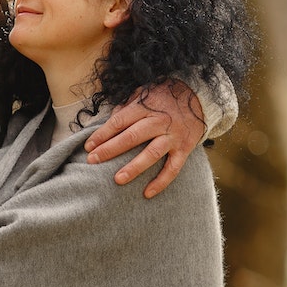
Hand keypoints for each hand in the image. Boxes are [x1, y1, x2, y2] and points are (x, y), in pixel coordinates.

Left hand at [84, 80, 205, 198]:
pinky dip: (161, 181)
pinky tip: (147, 193)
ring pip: (152, 153)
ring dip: (134, 167)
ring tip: (117, 180)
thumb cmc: (163, 97)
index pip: (119, 121)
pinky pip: (173, 168)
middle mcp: (159, 121)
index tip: (88, 146)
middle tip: (92, 161)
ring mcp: (173, 136)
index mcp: (145, 107)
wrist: (198, 96)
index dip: (102, 134)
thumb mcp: (143, 93)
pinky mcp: (184, 148)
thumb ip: (126, 106)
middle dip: (110, 150)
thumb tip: (108, 120)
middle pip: (132, 137)